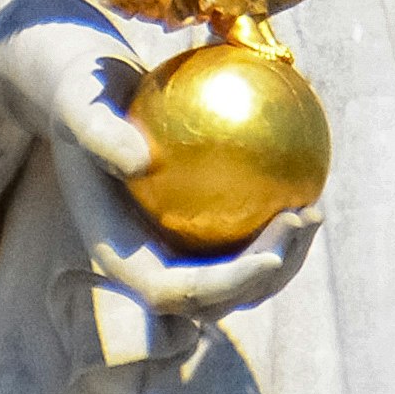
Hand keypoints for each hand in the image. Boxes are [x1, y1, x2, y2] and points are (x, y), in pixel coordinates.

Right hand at [0, 6, 320, 323]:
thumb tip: (141, 162)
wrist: (91, 94)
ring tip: (314, 210)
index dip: (224, 287)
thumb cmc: (83, 96)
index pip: (174, 292)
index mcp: (119, 255)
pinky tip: (311, 182)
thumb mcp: (80, 105)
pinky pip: (246, 237)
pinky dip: (277, 224)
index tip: (270, 255)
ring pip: (240, 279)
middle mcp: (150, 263)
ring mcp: (177, 251)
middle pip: (217, 300)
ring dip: (284, 258)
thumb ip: (101, 135)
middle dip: (268, 277)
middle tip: (304, 218)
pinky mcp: (199, 228)